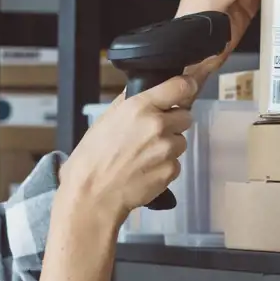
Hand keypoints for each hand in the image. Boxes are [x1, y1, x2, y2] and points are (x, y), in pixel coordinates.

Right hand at [58, 76, 198, 221]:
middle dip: (173, 123)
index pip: (181, 86)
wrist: (93, 194)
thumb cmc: (92, 157)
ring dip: (168, 146)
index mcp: (140, 107)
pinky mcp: (171, 170)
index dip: (186, 87)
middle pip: (186, 116)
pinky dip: (164, 166)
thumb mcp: (106, 119)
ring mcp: (167, 149)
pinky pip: (176, 163)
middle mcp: (158, 125)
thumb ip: (130, 102)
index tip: (186, 89)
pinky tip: (145, 170)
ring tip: (144, 155)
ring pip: (180, 141)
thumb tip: (148, 89)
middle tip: (152, 133)